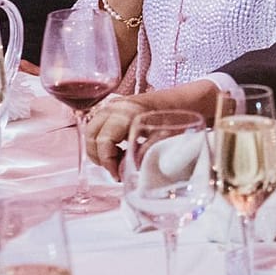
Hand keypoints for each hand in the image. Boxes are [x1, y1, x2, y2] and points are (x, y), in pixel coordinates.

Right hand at [83, 80, 220, 175]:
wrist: (184, 100)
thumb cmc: (176, 118)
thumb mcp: (164, 138)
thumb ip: (144, 154)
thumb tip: (125, 171)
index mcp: (128, 113)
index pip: (103, 140)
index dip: (107, 161)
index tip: (117, 174)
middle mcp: (116, 106)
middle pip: (91, 135)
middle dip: (99, 156)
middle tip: (114, 169)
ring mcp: (113, 104)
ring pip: (92, 130)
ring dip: (99, 148)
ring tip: (117, 159)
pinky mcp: (114, 107)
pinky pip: (98, 126)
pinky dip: (102, 140)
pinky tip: (118, 149)